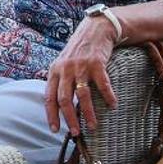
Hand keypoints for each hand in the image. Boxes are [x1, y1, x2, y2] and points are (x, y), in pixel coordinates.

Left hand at [43, 14, 117, 134]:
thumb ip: (60, 81)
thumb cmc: (79, 51)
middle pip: (64, 99)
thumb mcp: (63, 64)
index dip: (51, 114)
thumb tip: (58, 106)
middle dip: (69, 118)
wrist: (94, 30)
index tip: (55, 130)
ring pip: (82, 95)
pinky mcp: (96, 64)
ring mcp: (80, 66)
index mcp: (54, 71)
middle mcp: (65, 69)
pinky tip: (113, 105)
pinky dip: (108, 97)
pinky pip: (102, 85)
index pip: (49, 96)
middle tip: (75, 133)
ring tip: (93, 126)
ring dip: (88, 113)